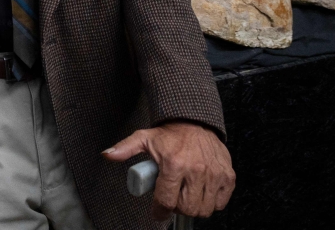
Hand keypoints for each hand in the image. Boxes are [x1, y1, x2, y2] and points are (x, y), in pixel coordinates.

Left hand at [103, 121, 234, 219]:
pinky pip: (220, 203)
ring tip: (186, 196)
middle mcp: (196, 169)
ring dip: (194, 207)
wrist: (194, 121)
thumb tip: (107, 155)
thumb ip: (124, 149)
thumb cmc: (169, 134)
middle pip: (187, 208)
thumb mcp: (143, 138)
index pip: (166, 200)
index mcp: (173, 163)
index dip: (159, 211)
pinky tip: (202, 191)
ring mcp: (214, 174)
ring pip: (204, 209)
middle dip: (177, 208)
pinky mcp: (228, 176)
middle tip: (173, 199)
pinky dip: (212, 202)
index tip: (158, 213)